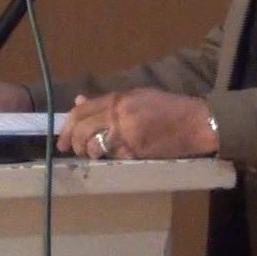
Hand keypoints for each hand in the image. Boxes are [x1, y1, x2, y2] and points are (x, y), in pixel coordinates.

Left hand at [57, 88, 216, 159]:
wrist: (194, 122)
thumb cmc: (167, 107)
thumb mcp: (136, 96)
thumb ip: (107, 101)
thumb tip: (79, 102)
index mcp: (117, 99)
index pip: (80, 111)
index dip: (67, 127)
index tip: (62, 139)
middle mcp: (118, 114)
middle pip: (82, 130)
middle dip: (73, 143)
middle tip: (74, 151)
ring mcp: (126, 134)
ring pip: (94, 147)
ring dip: (90, 153)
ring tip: (94, 155)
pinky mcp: (136, 151)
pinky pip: (114, 157)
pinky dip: (111, 159)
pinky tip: (116, 156)